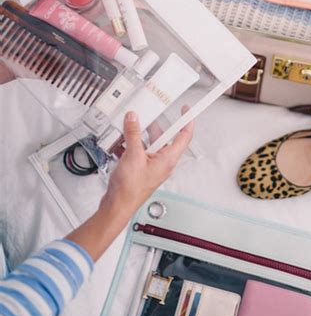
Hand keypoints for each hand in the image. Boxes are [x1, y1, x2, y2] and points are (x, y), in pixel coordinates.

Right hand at [66, 110, 192, 260]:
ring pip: (148, 144)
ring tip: (128, 129)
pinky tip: (119, 144)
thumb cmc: (130, 190)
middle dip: (153, 126)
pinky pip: (138, 151)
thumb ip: (133, 134)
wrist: (117, 206)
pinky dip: (129, 145)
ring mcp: (151, 165)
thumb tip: (133, 118)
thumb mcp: (133, 156)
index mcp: (168, 159)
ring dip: (137, 136)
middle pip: (163, 137)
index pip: (184, 136)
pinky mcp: (140, 168)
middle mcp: (162, 162)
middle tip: (147, 115)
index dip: (187, 121)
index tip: (186, 110)